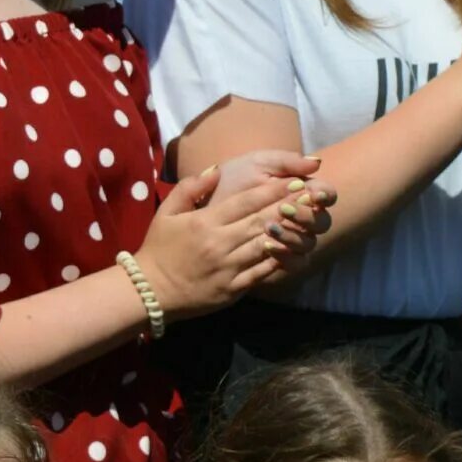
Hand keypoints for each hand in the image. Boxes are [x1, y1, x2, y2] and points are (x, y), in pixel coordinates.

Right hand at [132, 165, 308, 318]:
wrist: (150, 293)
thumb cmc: (159, 249)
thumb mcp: (166, 212)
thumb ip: (191, 188)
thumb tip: (216, 169)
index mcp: (205, 222)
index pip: (245, 202)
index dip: (273, 191)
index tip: (294, 181)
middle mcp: (219, 243)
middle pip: (261, 221)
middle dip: (289, 206)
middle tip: (312, 195)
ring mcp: (228, 268)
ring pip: (266, 246)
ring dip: (290, 232)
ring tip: (310, 219)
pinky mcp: (233, 289)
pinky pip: (262, 273)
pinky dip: (280, 261)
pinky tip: (296, 250)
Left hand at [206, 148, 336, 251]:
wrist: (208, 201)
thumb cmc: (235, 178)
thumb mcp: (258, 163)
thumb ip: (287, 161)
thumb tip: (317, 162)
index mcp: (302, 191)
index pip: (327, 195)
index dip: (326, 195)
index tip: (313, 194)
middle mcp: (302, 217)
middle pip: (322, 222)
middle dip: (307, 216)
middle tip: (284, 209)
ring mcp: (292, 239)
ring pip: (309, 244)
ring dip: (293, 236)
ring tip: (269, 228)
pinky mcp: (280, 258)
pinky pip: (295, 263)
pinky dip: (286, 256)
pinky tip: (268, 246)